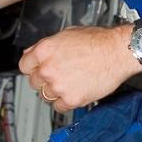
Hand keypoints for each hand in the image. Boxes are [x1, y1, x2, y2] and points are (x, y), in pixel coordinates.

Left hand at [19, 25, 139, 111]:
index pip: (24, 65)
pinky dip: (64, 102)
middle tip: (58, 75)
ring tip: (69, 83)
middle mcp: (48, 68)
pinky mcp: (71, 99)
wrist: (118, 52)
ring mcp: (59, 85)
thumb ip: (46, 46)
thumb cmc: (98, 41)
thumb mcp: (67, 34)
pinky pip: (58, 107)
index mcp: (45, 50)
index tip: (37, 69)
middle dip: (44, 79)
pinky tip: (73, 92)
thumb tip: (32, 53)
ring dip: (54, 91)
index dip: (32, 67)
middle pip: (33, 82)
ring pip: (45, 95)